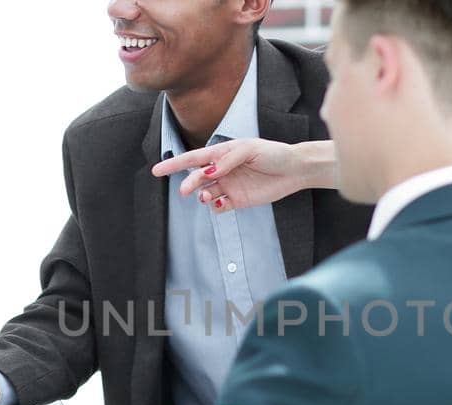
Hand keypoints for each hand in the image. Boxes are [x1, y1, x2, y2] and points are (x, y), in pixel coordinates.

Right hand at [150, 138, 313, 211]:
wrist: (294, 170)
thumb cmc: (273, 153)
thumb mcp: (250, 149)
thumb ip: (228, 159)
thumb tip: (209, 171)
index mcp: (222, 152)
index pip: (194, 158)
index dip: (174, 164)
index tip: (157, 170)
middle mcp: (222, 170)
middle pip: (197, 178)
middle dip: (188, 183)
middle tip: (185, 191)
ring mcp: (229, 185)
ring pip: (206, 193)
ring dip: (202, 196)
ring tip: (208, 197)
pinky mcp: (237, 200)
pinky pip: (220, 206)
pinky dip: (216, 207)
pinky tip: (220, 204)